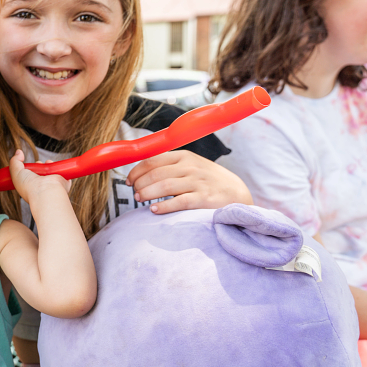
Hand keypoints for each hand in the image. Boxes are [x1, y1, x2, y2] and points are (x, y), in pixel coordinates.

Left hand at [8, 149, 69, 203]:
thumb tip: (18, 152)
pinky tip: (54, 166)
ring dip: (49, 164)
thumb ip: (15, 161)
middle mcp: (42, 186)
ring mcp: (53, 184)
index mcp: (31, 186)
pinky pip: (63, 172)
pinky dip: (60, 168)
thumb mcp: (16, 172)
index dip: (30, 167)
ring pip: (52, 170)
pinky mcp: (63, 182)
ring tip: (47, 163)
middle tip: (39, 163)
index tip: (29, 164)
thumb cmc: (29, 186)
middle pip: (41, 171)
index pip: (30, 175)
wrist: (45, 192)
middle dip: (40, 164)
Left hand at [125, 150, 252, 213]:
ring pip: (164, 186)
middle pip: (155, 174)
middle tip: (135, 193)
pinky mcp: (204, 198)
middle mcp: (190, 167)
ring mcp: (198, 182)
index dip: (136, 171)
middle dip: (140, 184)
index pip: (152, 160)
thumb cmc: (208, 180)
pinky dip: (164, 206)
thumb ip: (169, 167)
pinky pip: (180, 202)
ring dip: (147, 193)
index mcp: (184, 157)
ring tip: (139, 199)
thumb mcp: (190, 166)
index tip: (129, 181)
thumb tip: (141, 174)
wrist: (237, 193)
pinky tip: (154, 210)